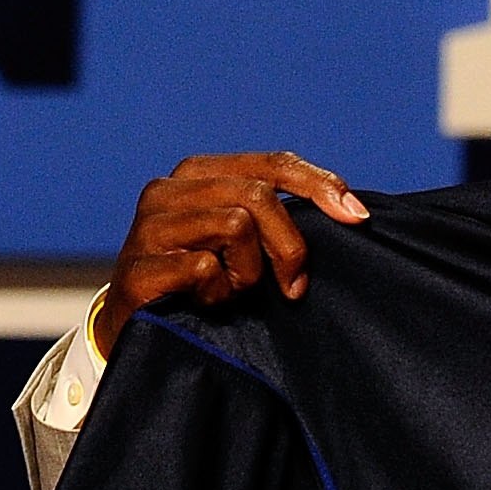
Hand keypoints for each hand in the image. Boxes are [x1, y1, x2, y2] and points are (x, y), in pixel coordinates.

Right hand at [93, 154, 369, 357]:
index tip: (356, 216)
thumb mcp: (236, 239)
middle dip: (287, 246)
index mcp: (197, 172)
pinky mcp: (137, 267)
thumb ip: (271, 215)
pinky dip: (217, 293)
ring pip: (235, 226)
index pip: (273, 163)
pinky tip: (202, 302)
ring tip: (229, 290)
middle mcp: (168, 189)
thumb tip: (347, 209)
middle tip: (291, 287)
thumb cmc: (198, 280)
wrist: (133, 326)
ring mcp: (149, 226)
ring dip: (246, 273)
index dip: (319, 185)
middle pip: (258, 196)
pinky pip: (205, 268)